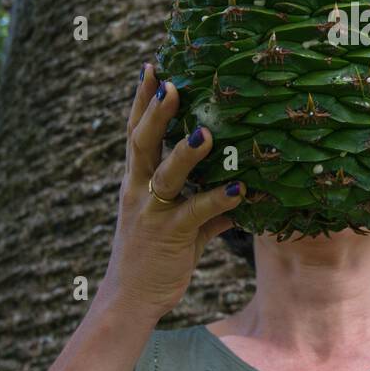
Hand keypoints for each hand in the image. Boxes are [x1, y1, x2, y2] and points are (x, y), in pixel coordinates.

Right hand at [100, 64, 245, 321]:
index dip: (142, 101)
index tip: (152, 68)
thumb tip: (238, 201)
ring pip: (165, 175)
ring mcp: (151, 213)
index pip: (135, 133)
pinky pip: (194, 214)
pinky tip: (240, 190)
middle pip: (141, 143)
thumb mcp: (179, 227)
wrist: (129, 301)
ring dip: (185, 153)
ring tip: (207, 132)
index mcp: (136, 181)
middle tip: (170, 84)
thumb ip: (206, 210)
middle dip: (155, 112)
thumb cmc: (154, 259)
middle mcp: (138, 191)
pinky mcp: (168, 236)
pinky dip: (216, 200)